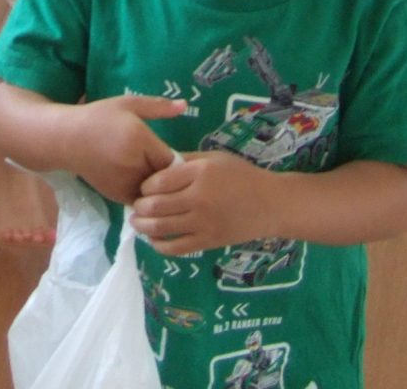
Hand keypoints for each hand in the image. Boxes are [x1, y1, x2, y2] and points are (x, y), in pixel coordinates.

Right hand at [63, 94, 186, 205]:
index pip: (173, 161)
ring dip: (157, 187)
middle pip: (166, 179)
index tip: (173, 153)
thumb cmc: (99, 117)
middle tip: (162, 164)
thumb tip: (185, 105)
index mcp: (139, 140)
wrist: (66, 140)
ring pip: (154, 193)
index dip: (177, 160)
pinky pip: (141, 199)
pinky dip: (144, 194)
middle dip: (169, 175)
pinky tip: (138, 180)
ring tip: (152, 173)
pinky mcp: (116, 196)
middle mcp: (133, 165)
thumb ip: (158, 106)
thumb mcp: (128, 104)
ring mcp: (124, 184)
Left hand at [130, 151, 276, 254]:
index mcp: (199, 174)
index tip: (143, 187)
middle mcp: (199, 199)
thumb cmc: (241, 176)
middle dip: (139, 207)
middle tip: (135, 205)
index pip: (159, 182)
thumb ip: (185, 161)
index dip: (145, 186)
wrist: (271, 204)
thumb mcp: (214, 158)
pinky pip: (177, 248)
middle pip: (156, 206)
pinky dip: (159, 245)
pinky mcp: (208, 242)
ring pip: (161, 228)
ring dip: (143, 226)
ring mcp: (203, 223)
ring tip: (137, 222)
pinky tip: (154, 239)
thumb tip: (156, 166)